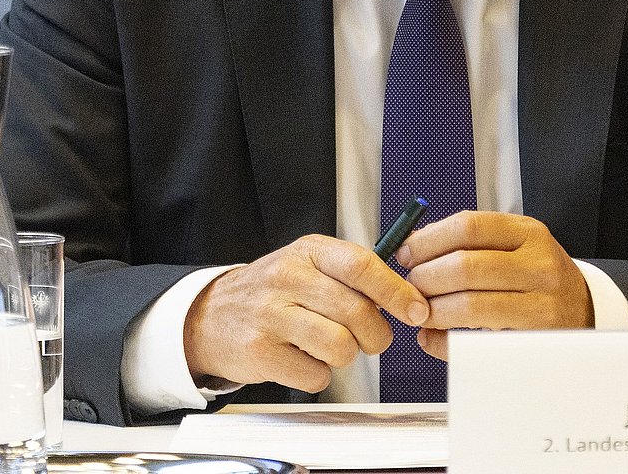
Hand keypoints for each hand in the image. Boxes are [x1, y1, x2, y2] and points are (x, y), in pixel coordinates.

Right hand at [182, 234, 429, 393]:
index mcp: (309, 251)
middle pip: (358, 313)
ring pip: (341, 347)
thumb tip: (409, 295)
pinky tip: (301, 358)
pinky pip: (315, 376)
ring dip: (344, 356)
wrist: (210, 315)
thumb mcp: (309, 263)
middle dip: (375, 334)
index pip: (362, 265)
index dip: (397, 291)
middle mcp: (288, 278)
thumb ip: (354, 273)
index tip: (417, 310)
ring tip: (327, 346)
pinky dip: (317, 376)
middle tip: (367, 337)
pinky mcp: (260, 352)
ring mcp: (271, 315)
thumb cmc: (273, 291)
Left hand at [397, 211, 590, 360]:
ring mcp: (540, 305)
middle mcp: (539, 266)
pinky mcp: (533, 342)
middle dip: (425, 278)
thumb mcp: (515, 244)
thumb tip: (413, 245)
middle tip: (411, 286)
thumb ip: (469, 241)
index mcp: (528, 233)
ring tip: (421, 311)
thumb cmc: (536, 277)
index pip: (469, 226)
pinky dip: (445, 342)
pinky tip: (435, 337)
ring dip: (432, 310)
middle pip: (464, 267)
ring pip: (469, 306)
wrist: (584, 311)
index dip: (428, 240)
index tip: (406, 253)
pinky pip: (477, 342)